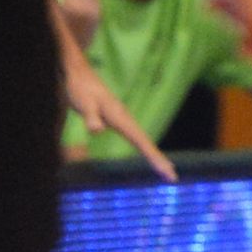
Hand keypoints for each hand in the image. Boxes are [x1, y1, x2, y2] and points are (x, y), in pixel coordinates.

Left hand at [62, 52, 177, 181]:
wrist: (80, 74)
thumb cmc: (81, 89)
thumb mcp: (83, 103)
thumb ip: (91, 117)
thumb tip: (98, 130)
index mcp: (120, 117)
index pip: (140, 141)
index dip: (153, 156)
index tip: (166, 170)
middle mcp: (125, 118)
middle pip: (146, 142)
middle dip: (158, 159)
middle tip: (172, 177)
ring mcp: (123, 119)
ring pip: (142, 140)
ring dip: (153, 155)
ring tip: (165, 170)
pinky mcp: (118, 121)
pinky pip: (135, 138)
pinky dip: (145, 149)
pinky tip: (147, 154)